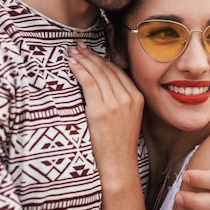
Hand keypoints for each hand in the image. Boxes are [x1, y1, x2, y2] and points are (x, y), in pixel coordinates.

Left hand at [68, 41, 143, 180]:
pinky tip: (71, 64)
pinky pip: (88, 82)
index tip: (90, 51)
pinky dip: (79, 70)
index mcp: (137, 97)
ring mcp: (115, 103)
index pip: (117, 71)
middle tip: (78, 46)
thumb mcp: (129, 117)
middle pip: (107, 69)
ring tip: (72, 52)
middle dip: (91, 55)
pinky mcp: (100, 110)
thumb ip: (122, 100)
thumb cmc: (120, 143)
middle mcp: (128, 97)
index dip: (102, 59)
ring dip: (83, 59)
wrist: (119, 163)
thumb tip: (105, 85)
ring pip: (97, 73)